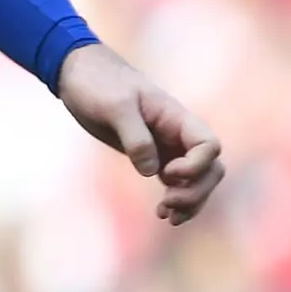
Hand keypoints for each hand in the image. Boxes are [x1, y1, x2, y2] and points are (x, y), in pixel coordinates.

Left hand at [55, 42, 222, 224]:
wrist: (79, 74)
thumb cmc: (99, 84)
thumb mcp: (115, 106)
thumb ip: (135, 137)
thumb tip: (152, 172)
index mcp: (177, 117)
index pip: (209, 146)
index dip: (196, 166)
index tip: (167, 173)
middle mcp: (178, 133)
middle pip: (211, 169)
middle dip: (197, 192)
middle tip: (167, 205)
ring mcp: (167, 146)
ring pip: (197, 180)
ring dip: (190, 201)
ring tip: (167, 217)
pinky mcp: (152, 156)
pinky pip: (176, 182)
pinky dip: (176, 199)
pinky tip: (162, 214)